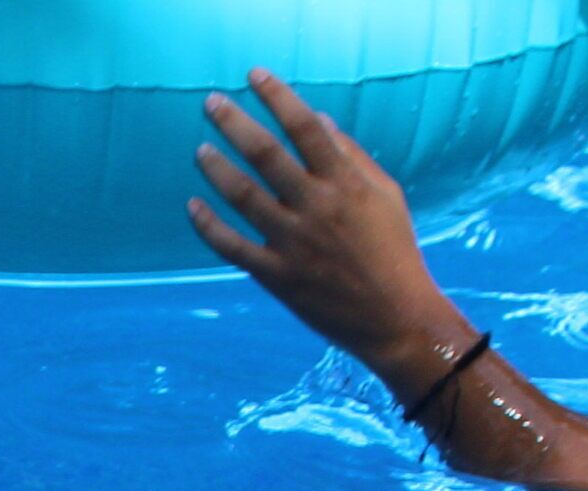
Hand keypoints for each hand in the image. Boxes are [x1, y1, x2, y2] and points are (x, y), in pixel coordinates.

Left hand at [187, 68, 468, 375]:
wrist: (394, 317)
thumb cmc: (392, 250)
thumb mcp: (385, 196)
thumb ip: (352, 157)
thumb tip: (319, 121)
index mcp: (346, 182)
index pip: (305, 127)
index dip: (278, 97)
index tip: (254, 76)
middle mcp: (317, 206)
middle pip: (266, 154)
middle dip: (234, 123)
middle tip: (210, 103)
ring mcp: (293, 242)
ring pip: (242, 196)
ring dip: (216, 169)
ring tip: (200, 150)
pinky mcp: (276, 276)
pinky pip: (232, 246)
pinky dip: (208, 226)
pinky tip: (193, 205)